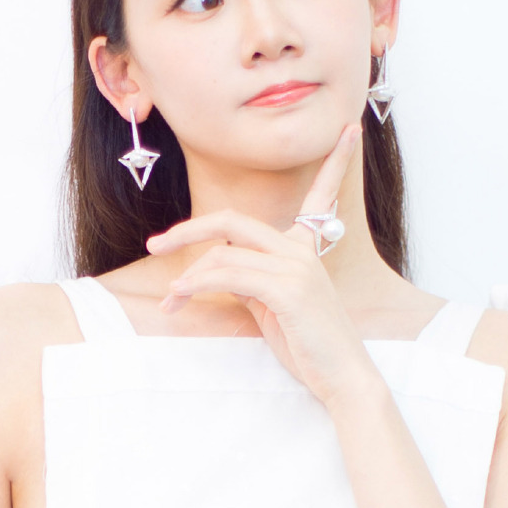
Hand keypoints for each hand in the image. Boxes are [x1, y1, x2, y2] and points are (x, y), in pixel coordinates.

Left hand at [145, 123, 379, 408]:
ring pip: (223, 255)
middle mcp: (302, 250)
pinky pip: (229, 276)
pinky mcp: (288, 289)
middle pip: (234, 220)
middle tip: (157, 243)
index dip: (336, 162)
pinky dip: (197, 285)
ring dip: (188, 278)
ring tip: (170, 301)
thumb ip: (249, 280)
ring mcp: (297, 267)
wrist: (342, 377)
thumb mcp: (274, 306)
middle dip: (189, 229)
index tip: (350, 130)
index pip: (323, 194)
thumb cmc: (309, 345)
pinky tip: (181, 299)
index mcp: (305, 249)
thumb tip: (215, 272)